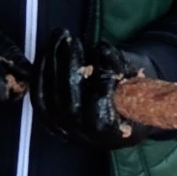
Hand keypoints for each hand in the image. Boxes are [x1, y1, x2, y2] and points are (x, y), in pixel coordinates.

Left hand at [33, 30, 153, 148]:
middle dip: (68, 68)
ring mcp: (64, 130)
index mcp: (113, 135)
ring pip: (49, 100)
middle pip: (69, 107)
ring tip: (59, 37)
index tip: (103, 54)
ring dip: (51, 64)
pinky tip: (47, 49)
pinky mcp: (50, 120)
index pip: (99, 118)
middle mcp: (86, 138)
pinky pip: (38, 96)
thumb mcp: (138, 80)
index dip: (100, 87)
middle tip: (71, 39)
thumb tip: (102, 50)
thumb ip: (120, 68)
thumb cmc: (136, 91)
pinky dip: (40, 71)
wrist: (125, 109)